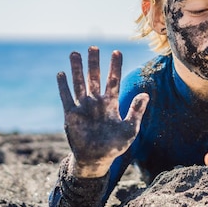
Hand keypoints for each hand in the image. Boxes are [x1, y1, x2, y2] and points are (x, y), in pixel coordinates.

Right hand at [57, 46, 148, 177]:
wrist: (97, 159)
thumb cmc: (115, 146)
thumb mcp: (130, 129)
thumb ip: (136, 111)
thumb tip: (145, 94)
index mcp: (111, 104)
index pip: (113, 81)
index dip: (115, 67)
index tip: (117, 52)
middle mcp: (96, 102)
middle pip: (95, 78)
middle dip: (94, 63)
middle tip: (93, 47)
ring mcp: (83, 107)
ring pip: (79, 84)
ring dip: (77, 69)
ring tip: (75, 53)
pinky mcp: (71, 115)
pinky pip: (66, 98)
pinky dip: (63, 86)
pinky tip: (61, 73)